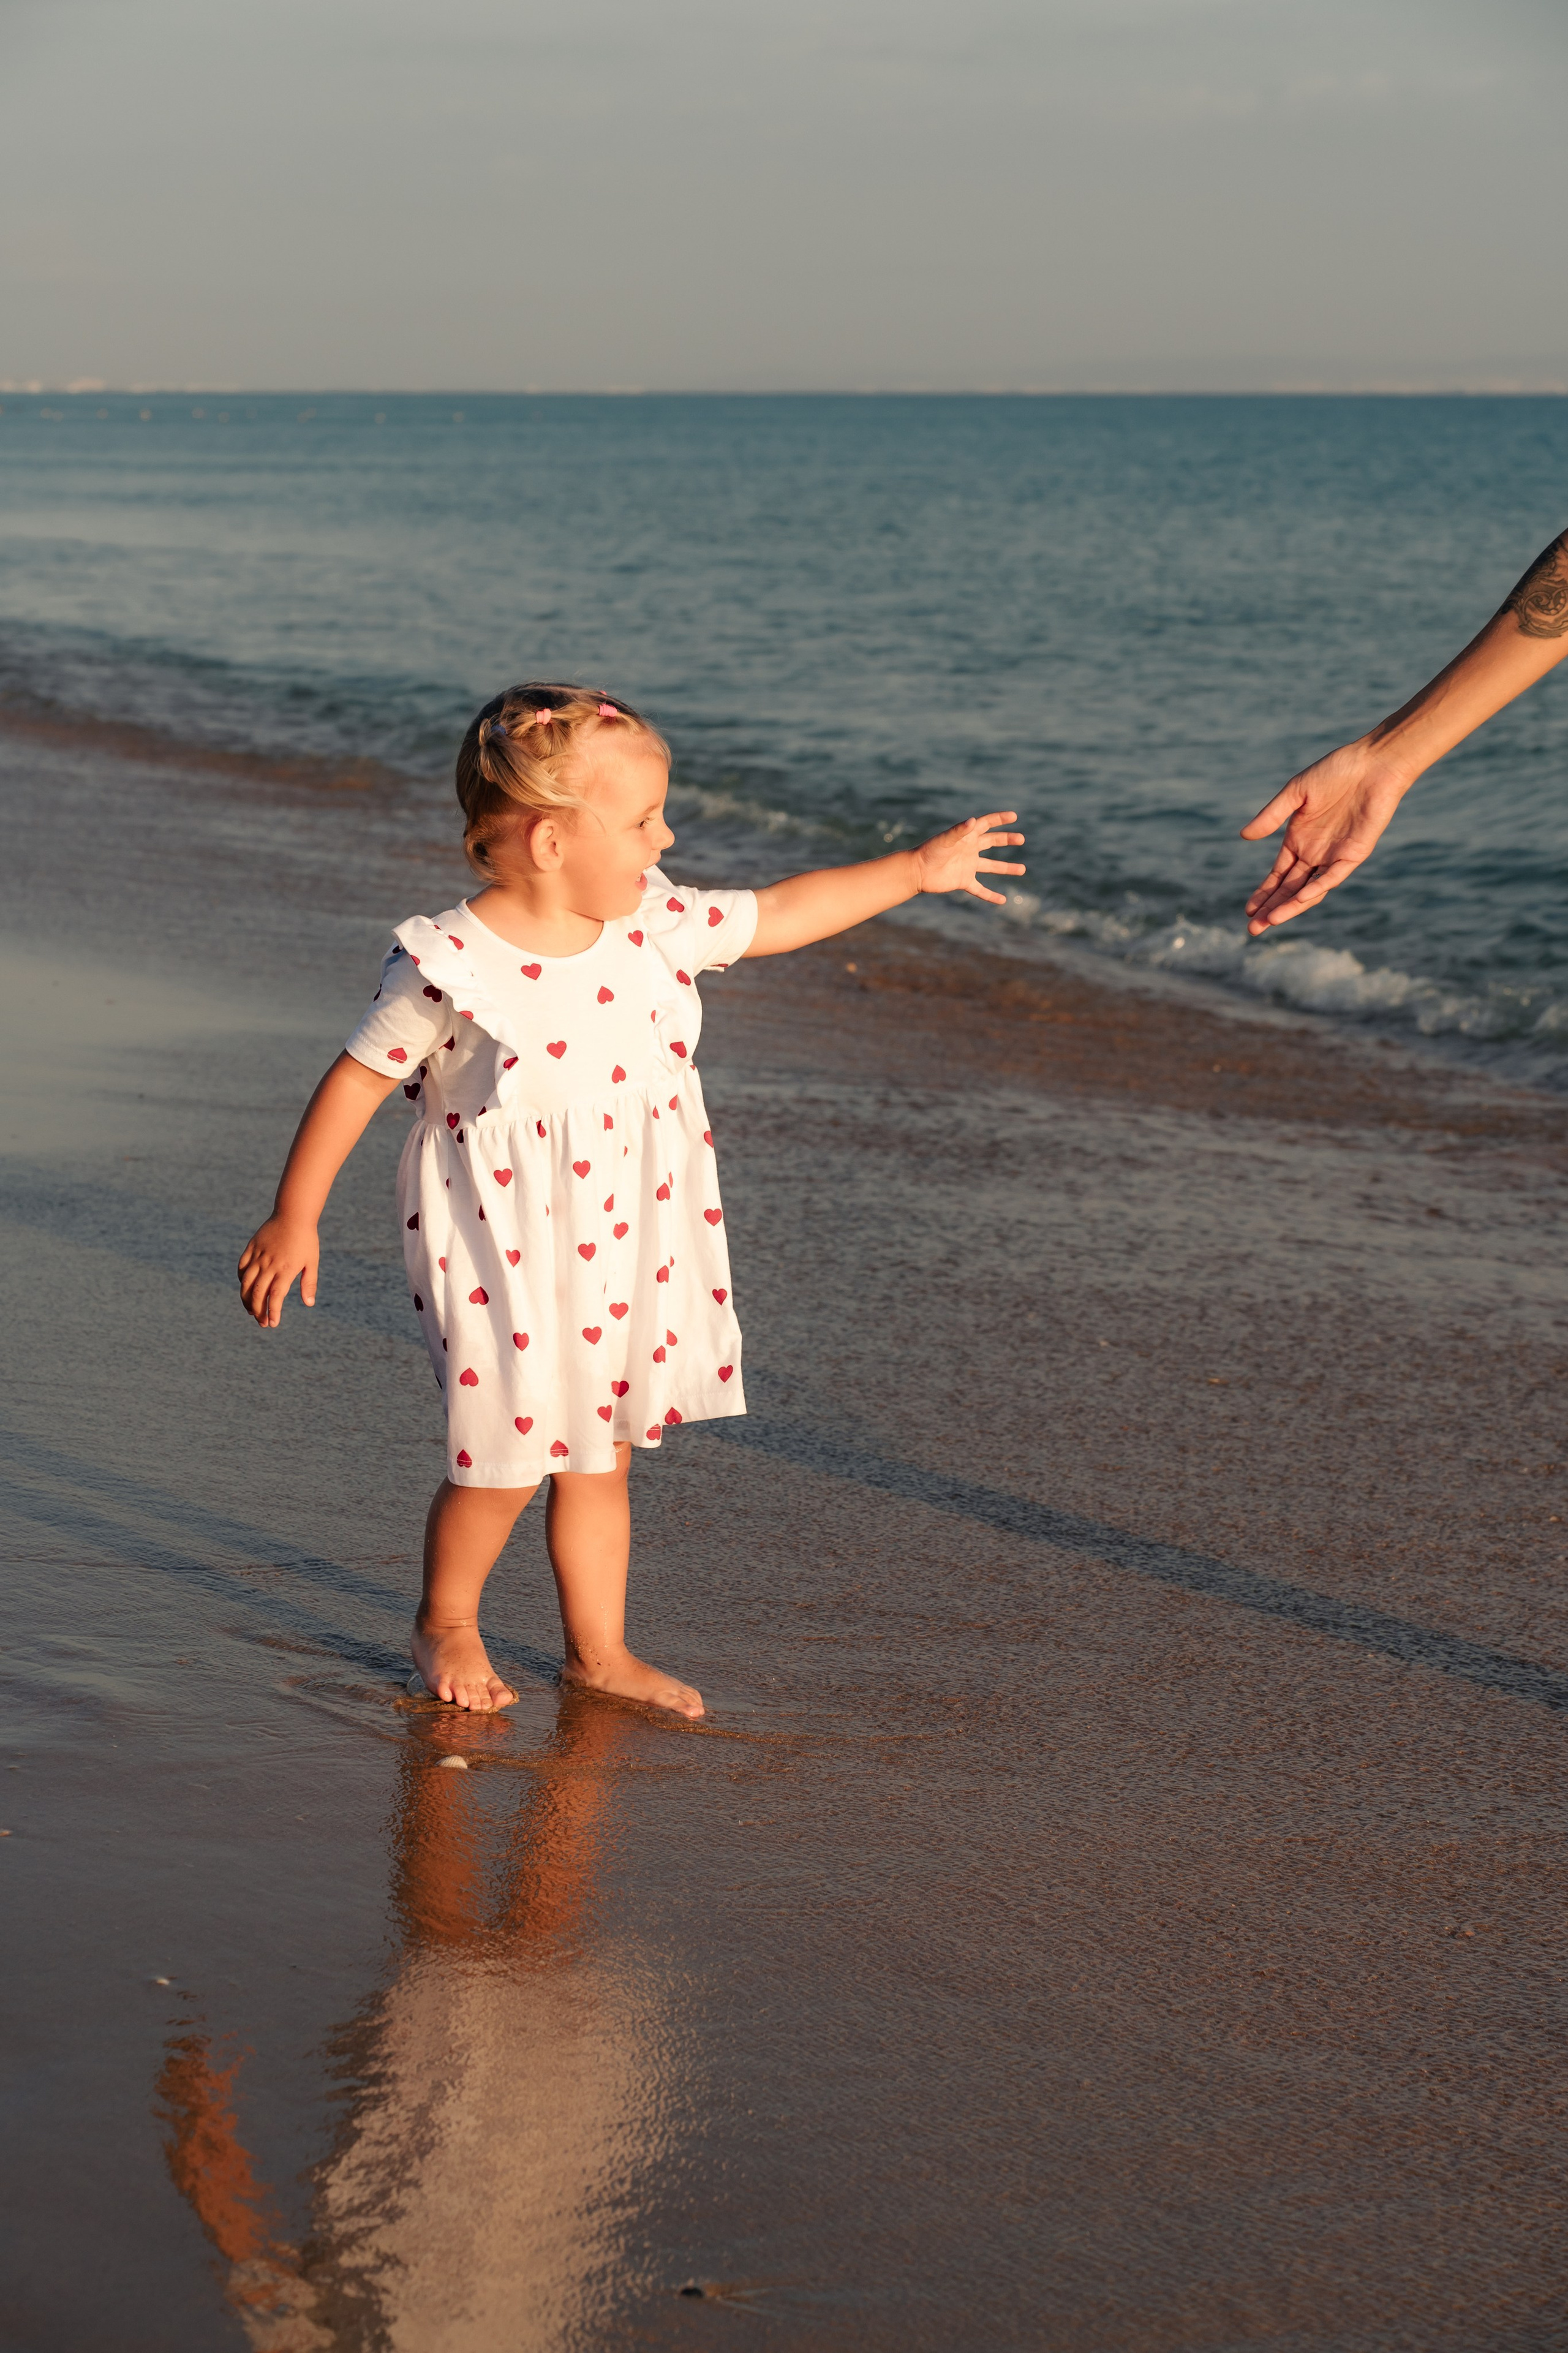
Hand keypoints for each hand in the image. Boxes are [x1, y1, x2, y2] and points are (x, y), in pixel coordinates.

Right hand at [238, 1214, 319, 1327]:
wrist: (293, 1215)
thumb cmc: (306, 1239)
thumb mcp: (311, 1262)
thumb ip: (309, 1283)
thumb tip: (309, 1304)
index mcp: (286, 1269)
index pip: (275, 1297)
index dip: (273, 1312)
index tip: (273, 1324)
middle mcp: (269, 1264)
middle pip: (258, 1293)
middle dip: (258, 1311)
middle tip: (262, 1322)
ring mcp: (258, 1256)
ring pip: (246, 1283)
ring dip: (247, 1300)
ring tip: (251, 1311)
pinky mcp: (251, 1248)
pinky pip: (242, 1268)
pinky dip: (242, 1281)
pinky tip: (246, 1289)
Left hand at [912, 811, 1025, 905]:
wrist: (917, 871)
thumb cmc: (929, 851)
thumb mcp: (945, 839)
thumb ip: (959, 830)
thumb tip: (973, 821)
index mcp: (967, 837)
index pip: (986, 824)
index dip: (999, 819)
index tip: (1013, 816)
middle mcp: (970, 850)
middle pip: (993, 842)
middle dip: (1007, 839)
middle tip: (1021, 839)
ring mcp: (968, 866)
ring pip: (992, 867)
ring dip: (1007, 868)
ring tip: (1023, 869)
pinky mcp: (964, 881)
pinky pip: (981, 889)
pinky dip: (991, 896)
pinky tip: (1002, 900)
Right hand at [1241, 741, 1413, 935]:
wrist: (1373, 764)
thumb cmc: (1335, 772)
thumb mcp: (1295, 792)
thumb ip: (1271, 816)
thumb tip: (1244, 836)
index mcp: (1298, 840)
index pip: (1278, 876)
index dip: (1263, 894)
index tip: (1248, 910)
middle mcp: (1315, 853)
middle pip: (1289, 889)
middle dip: (1271, 909)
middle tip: (1253, 930)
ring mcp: (1334, 856)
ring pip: (1309, 889)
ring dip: (1291, 906)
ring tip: (1271, 921)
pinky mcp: (1354, 854)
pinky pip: (1333, 876)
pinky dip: (1317, 888)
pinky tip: (1301, 899)